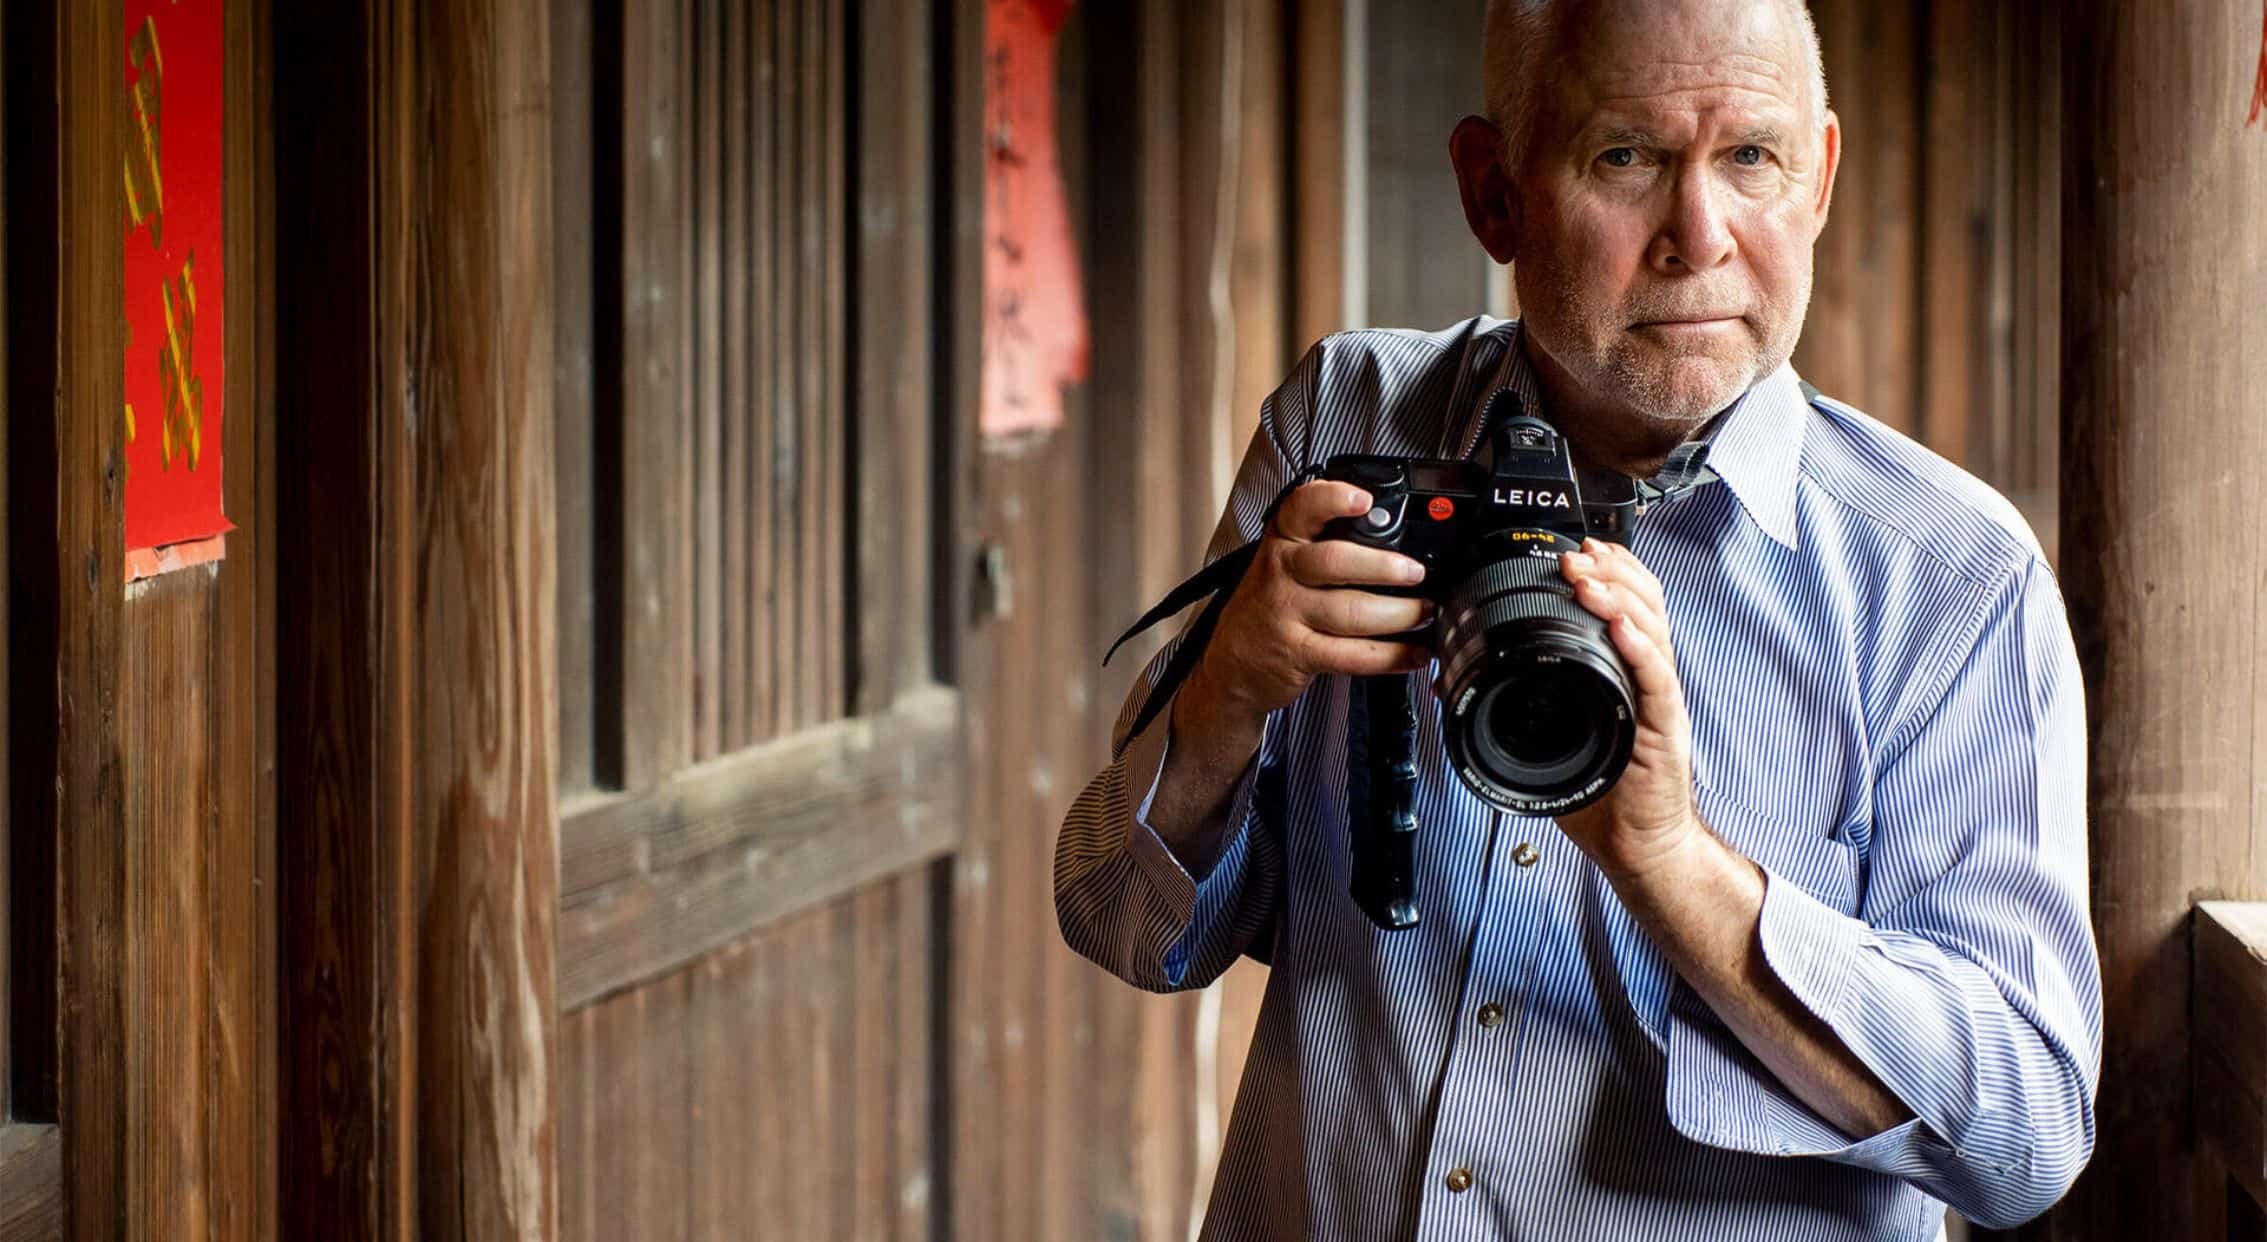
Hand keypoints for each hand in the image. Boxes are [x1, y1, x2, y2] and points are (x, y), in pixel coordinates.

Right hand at [1183, 481, 1435, 722]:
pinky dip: (1391, 656)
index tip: (1365, 500)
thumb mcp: (1283, 563)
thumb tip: (1398, 543)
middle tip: (1416, 572)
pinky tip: (1413, 654)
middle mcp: (1282, 572)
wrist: (1231, 663)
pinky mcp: (1299, 654)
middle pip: (1336, 562)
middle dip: (1384, 567)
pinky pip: (1352, 655)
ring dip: (1399, 614)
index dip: (1333, 499)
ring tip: (1425, 612)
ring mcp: (1288, 614)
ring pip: (1352, 612)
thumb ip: (1324, 545)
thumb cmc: (1269, 606)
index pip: (1302, 507)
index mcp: (1283, 541)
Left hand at [1552, 537, 1703, 878]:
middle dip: (1610, 571)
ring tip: (1589, 580)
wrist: (1640, 843)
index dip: (1609, 571)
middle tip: (1577, 556)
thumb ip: (1519, 704)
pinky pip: (1657, 680)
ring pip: (1653, 630)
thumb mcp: (1551, 738)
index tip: (1578, 550)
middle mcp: (1646, 678)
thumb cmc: (1603, 793)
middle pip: (1645, 603)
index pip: (1627, 604)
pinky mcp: (1664, 728)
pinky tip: (1623, 631)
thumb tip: (1458, 687)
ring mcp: (1658, 700)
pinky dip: (1640, 650)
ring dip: (1620, 598)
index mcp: (1623, 673)